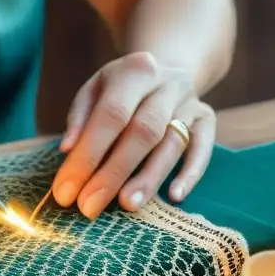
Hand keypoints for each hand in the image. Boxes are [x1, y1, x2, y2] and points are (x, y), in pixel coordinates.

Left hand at [52, 51, 215, 218]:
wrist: (169, 68)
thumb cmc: (122, 89)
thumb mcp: (95, 90)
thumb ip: (79, 118)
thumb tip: (67, 150)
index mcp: (134, 71)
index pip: (110, 115)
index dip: (87, 155)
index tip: (67, 191)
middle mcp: (167, 83)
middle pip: (143, 131)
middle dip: (114, 173)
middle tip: (90, 207)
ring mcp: (190, 101)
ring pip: (172, 143)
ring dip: (149, 178)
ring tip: (127, 205)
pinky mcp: (207, 119)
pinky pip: (203, 148)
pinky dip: (191, 173)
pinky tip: (175, 196)